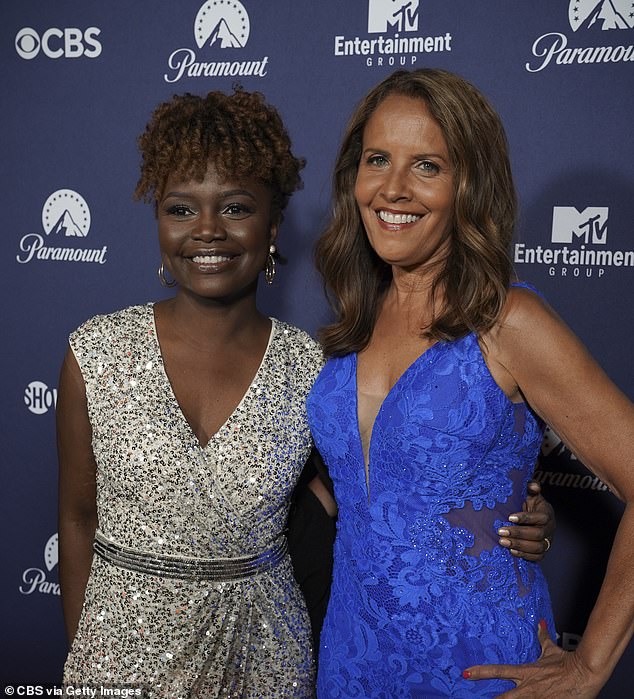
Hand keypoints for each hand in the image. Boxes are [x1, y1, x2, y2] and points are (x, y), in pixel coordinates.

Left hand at [463, 621, 604, 697]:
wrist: (585, 673)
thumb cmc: (568, 663)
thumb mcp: (551, 649)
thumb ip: (543, 638)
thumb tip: (540, 623)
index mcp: (526, 672)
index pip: (498, 671)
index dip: (481, 672)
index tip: (466, 673)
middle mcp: (528, 688)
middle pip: (504, 698)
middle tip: (474, 698)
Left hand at [498, 480, 554, 560]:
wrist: (536, 519)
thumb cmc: (531, 505)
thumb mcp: (531, 495)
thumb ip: (532, 488)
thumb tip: (533, 484)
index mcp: (547, 514)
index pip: (540, 517)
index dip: (525, 518)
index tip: (509, 517)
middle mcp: (549, 529)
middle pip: (537, 534)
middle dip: (518, 533)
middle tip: (500, 531)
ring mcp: (547, 541)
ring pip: (537, 547)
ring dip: (519, 545)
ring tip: (502, 542)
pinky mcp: (543, 551)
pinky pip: (537, 557)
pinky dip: (525, 555)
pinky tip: (511, 551)